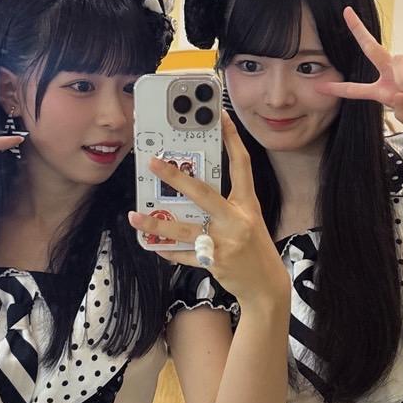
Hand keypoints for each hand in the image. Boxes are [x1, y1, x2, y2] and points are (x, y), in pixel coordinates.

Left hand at [128, 115, 287, 307]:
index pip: (241, 164)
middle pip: (202, 193)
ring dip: (156, 224)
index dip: (232, 139)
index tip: (220, 117)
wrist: (267, 285)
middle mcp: (237, 220)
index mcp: (247, 204)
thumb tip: (191, 191)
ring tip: (135, 217)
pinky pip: (184, 254)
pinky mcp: (214, 261)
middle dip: (175, 177)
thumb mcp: (248, 220)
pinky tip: (154, 246)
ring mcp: (225, 241)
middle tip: (154, 163)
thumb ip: (224, 205)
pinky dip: (168, 250)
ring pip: (183, 228)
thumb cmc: (255, 248)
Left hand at [314, 7, 402, 134]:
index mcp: (385, 92)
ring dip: (402, 81)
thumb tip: (396, 98)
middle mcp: (395, 75)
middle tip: (347, 14)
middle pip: (373, 50)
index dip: (339, 88)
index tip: (320, 85)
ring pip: (396, 62)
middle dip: (359, 31)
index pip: (358, 89)